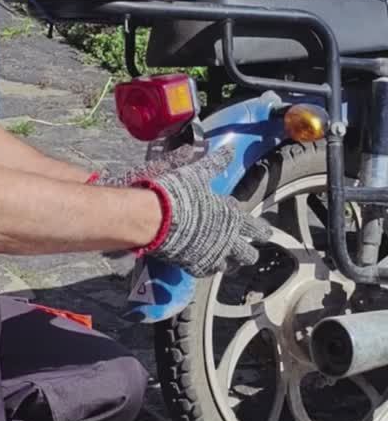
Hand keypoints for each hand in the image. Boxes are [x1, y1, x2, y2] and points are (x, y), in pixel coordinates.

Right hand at [97, 145, 270, 276]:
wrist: (153, 219)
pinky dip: (208, 268)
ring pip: (229, 267)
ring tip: (229, 262)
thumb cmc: (179, 193)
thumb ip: (215, 163)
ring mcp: (210, 256)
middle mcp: (226, 241)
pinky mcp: (192, 266)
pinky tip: (206, 265)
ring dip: (230, 263)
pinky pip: (206, 272)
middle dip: (248, 253)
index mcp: (231, 219)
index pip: (254, 228)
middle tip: (248, 252)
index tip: (266, 233)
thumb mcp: (198, 173)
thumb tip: (231, 148)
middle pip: (247, 255)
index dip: (261, 231)